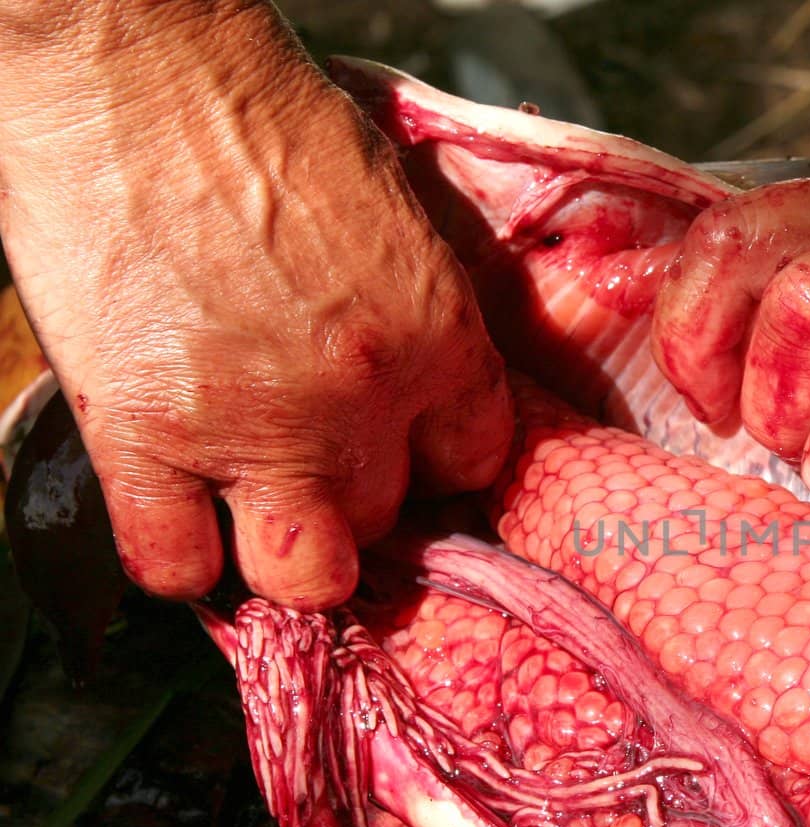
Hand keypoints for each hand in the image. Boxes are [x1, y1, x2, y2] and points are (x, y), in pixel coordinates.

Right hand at [0, 2, 513, 609]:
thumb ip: (414, 310)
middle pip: (388, 520)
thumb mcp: (391, 209)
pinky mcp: (143, 436)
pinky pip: (175, 566)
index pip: (472, 462)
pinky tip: (179, 517)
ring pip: (304, 574)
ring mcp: (252, 428)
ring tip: (260, 514)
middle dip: (358, 500)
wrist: (131, 63)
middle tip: (319, 466)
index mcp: (436, 334)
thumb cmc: (258, 112)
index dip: (434, 465)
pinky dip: (179, 559)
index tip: (403, 453)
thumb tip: (410, 381)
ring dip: (287, 557)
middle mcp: (360, 399)